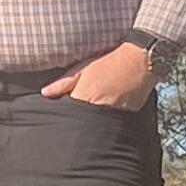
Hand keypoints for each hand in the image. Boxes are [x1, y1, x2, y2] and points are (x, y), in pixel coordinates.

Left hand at [41, 41, 156, 111]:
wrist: (140, 60)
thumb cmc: (109, 61)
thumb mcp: (83, 68)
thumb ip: (63, 83)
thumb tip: (45, 93)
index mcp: (85, 97)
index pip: (67, 114)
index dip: (62, 115)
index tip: (60, 114)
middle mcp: (99, 109)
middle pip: (81, 122)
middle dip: (76, 121)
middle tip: (76, 115)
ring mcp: (114, 115)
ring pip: (97, 124)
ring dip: (92, 121)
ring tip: (93, 112)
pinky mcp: (126, 117)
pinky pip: (112, 122)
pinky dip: (107, 119)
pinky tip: (106, 111)